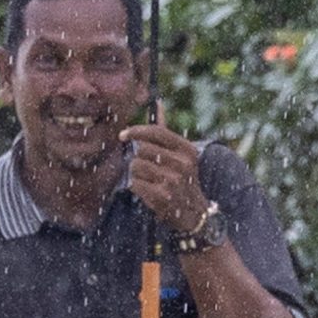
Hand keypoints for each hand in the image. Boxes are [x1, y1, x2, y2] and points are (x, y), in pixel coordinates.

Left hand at [118, 118, 209, 236]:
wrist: (194, 214)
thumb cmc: (182, 180)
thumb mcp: (181, 155)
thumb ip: (165, 132)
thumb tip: (158, 103)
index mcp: (187, 150)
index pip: (156, 132)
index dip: (136, 131)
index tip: (122, 135)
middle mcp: (182, 164)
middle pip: (141, 149)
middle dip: (137, 157)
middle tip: (147, 169)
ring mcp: (173, 181)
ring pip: (135, 166)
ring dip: (136, 173)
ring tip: (149, 181)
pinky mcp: (162, 196)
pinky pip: (134, 183)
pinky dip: (136, 187)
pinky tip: (148, 192)